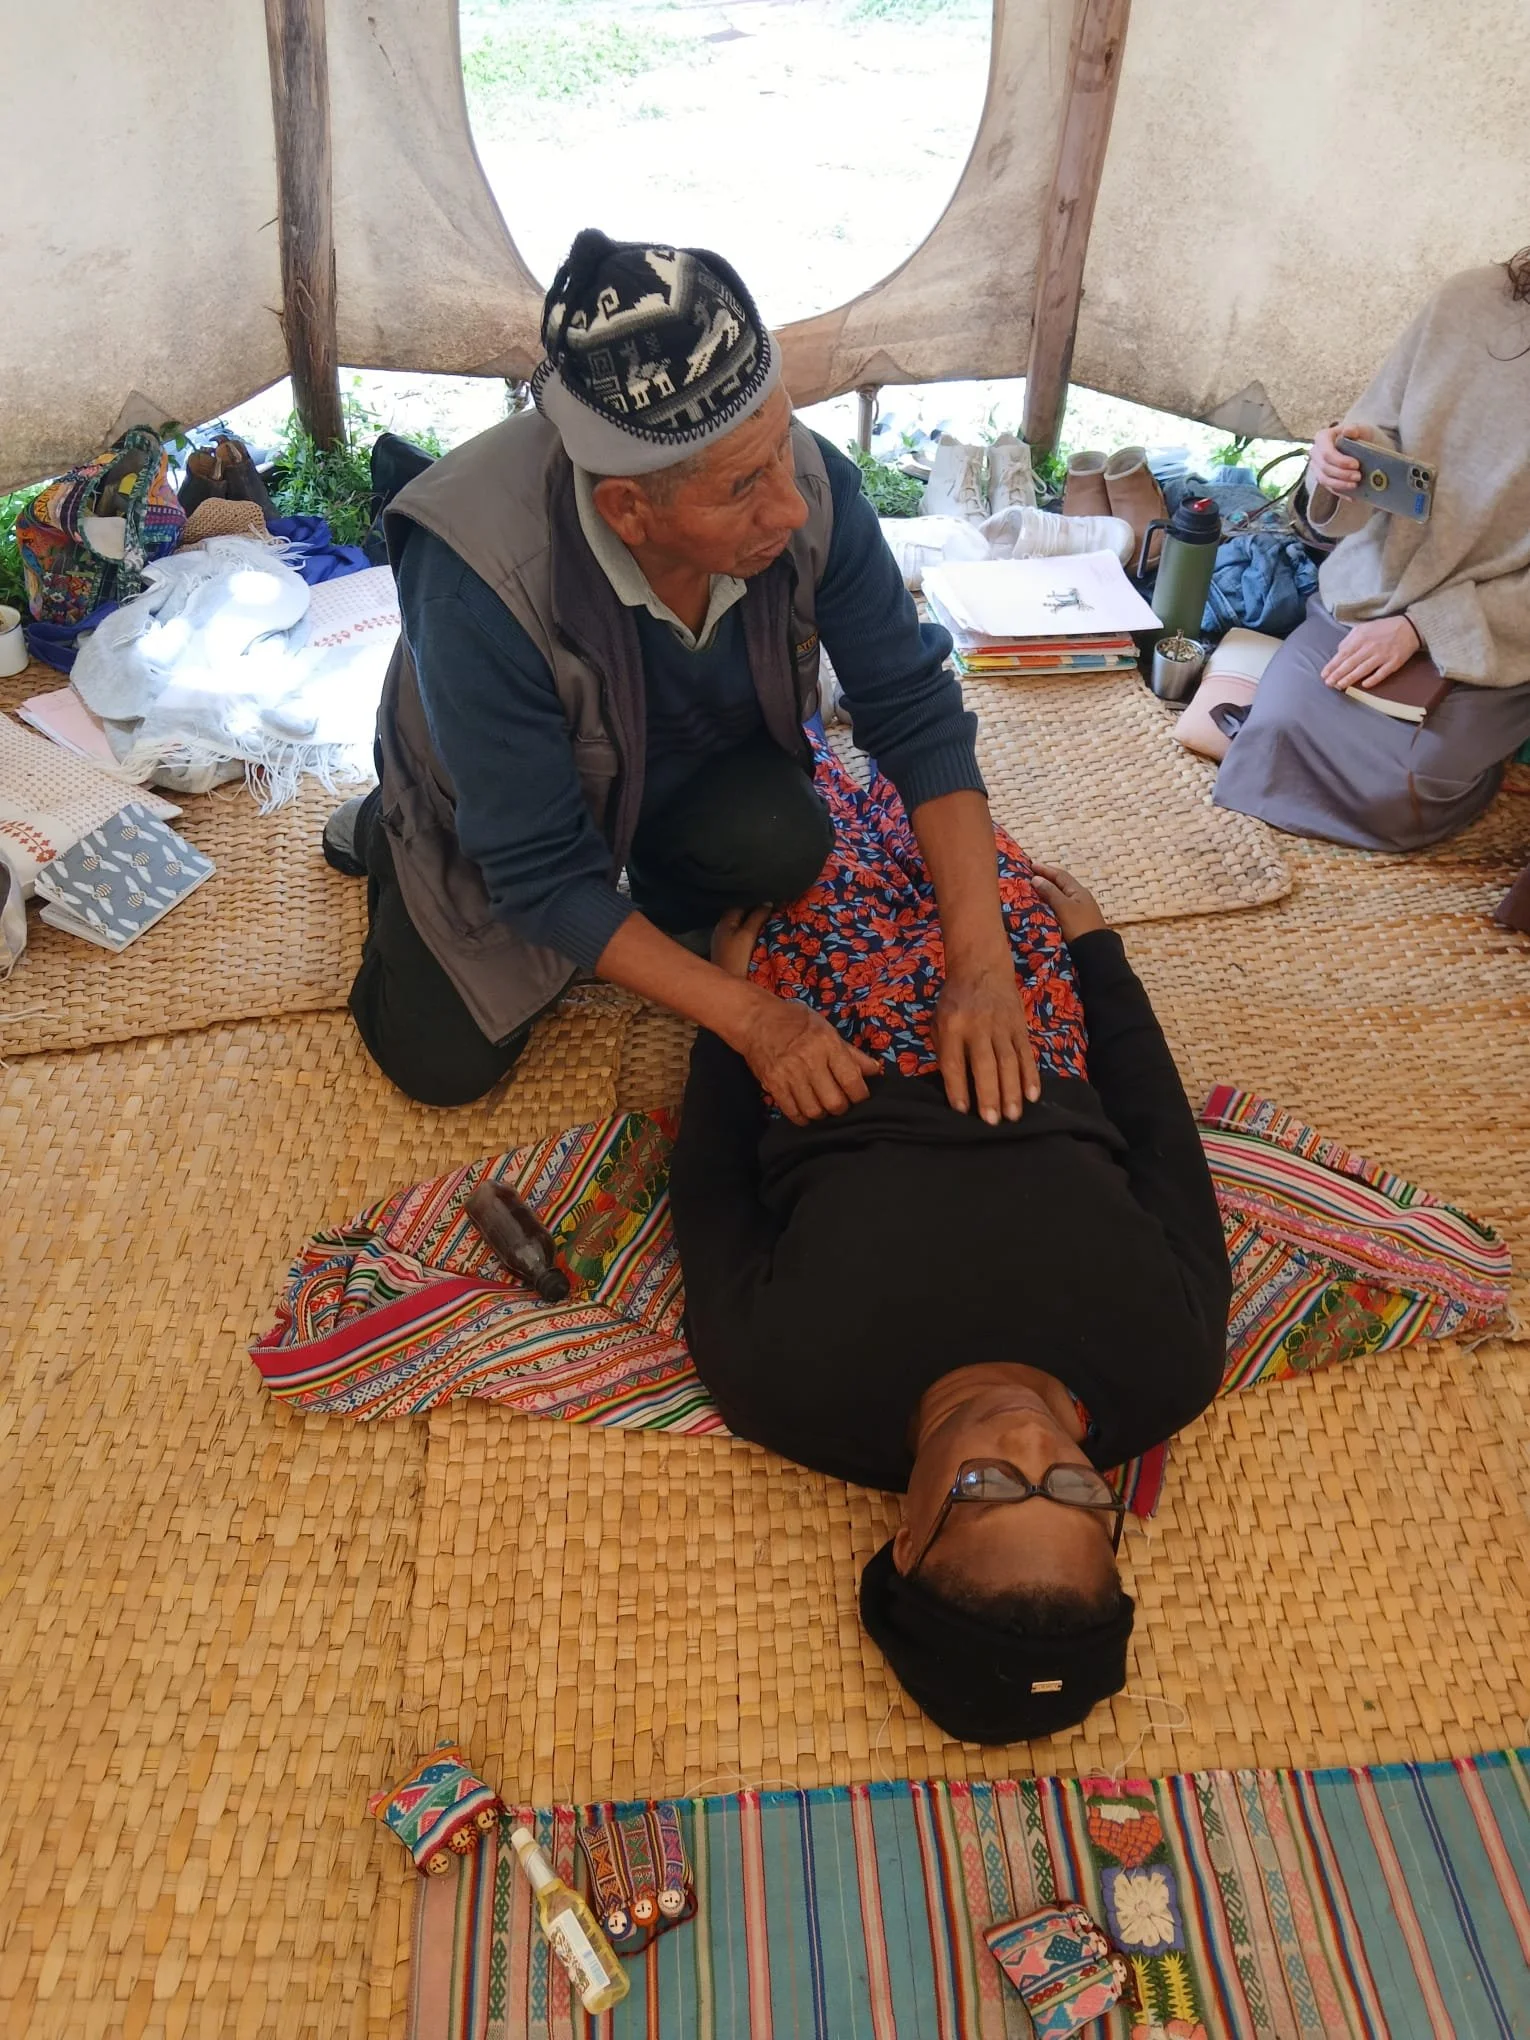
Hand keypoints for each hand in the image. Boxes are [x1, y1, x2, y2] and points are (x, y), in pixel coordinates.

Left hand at [710, 902, 770, 978]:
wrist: (726, 989)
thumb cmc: (735, 959)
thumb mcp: (747, 934)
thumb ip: (757, 917)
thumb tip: (767, 903)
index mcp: (724, 923)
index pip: (741, 906)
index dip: (756, 904)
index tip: (772, 906)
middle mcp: (721, 931)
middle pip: (740, 918)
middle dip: (755, 915)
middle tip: (773, 916)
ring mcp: (724, 944)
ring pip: (741, 929)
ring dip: (754, 927)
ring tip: (770, 928)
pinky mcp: (729, 956)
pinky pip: (742, 941)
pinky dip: (751, 938)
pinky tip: (760, 942)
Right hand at [734, 990, 878, 1125]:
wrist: (756, 1020)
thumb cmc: (796, 1021)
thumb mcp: (826, 1028)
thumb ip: (851, 1052)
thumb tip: (874, 1070)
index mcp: (827, 1044)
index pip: (852, 1081)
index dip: (860, 1095)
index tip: (858, 1095)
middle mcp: (809, 1061)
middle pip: (834, 1102)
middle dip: (841, 1107)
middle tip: (839, 1101)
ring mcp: (789, 1075)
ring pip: (814, 1111)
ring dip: (821, 1113)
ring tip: (821, 1105)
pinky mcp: (773, 1085)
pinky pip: (792, 1112)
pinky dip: (802, 1117)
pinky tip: (805, 1110)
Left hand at [936, 959, 1039, 1124]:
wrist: (982, 968)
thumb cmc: (955, 1002)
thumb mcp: (939, 1021)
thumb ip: (945, 1051)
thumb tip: (955, 1088)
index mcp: (952, 1025)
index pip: (954, 1061)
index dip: (957, 1087)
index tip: (962, 1111)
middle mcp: (978, 1026)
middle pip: (985, 1064)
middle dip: (989, 1094)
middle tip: (992, 1122)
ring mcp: (1002, 1026)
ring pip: (1009, 1062)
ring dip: (1012, 1091)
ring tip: (1013, 1116)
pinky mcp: (1020, 1026)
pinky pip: (1027, 1054)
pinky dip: (1031, 1076)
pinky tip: (1032, 1096)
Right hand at [1030, 863, 1107, 941]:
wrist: (1095, 951)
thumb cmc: (1079, 927)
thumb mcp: (1064, 907)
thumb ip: (1050, 892)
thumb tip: (1036, 878)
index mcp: (1078, 891)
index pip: (1060, 875)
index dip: (1045, 870)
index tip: (1030, 865)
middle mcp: (1080, 898)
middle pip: (1061, 884)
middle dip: (1046, 879)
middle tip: (1030, 876)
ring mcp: (1079, 910)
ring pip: (1061, 896)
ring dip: (1048, 891)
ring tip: (1033, 890)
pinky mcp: (1076, 922)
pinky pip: (1061, 907)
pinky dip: (1051, 903)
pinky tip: (1044, 907)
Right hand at [1310, 422, 1374, 496]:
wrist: (1363, 444)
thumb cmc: (1361, 435)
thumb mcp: (1362, 428)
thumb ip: (1355, 428)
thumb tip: (1348, 431)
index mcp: (1322, 438)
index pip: (1326, 452)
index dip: (1340, 461)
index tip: (1356, 464)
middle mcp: (1316, 452)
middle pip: (1324, 468)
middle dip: (1341, 474)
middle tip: (1358, 476)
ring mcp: (1317, 467)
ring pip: (1324, 480)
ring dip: (1340, 484)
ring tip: (1355, 485)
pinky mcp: (1323, 478)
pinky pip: (1328, 488)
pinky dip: (1341, 493)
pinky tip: (1352, 496)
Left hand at [1321, 613, 1419, 690]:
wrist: (1409, 627)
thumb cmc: (1383, 628)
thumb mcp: (1364, 628)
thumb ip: (1350, 639)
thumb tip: (1339, 651)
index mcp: (1361, 638)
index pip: (1343, 654)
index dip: (1332, 665)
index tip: (1324, 674)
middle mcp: (1370, 647)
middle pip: (1350, 663)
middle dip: (1337, 674)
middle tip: (1328, 683)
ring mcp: (1382, 655)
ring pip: (1363, 670)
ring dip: (1350, 679)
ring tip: (1339, 686)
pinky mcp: (1394, 662)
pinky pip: (1381, 673)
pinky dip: (1373, 679)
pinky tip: (1364, 686)